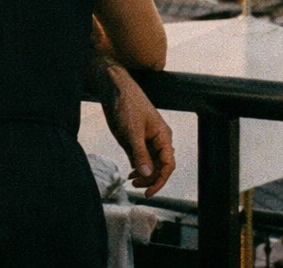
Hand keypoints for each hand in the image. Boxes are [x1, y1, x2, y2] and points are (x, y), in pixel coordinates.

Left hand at [101, 63, 174, 196]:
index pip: (168, 164)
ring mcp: (147, 140)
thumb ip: (140, 153)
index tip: (149, 192)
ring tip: (132, 181)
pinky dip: (138, 168)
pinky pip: (142, 159)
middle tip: (136, 186)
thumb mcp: (132, 131)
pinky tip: (131, 173)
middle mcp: (158, 140)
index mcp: (163, 136)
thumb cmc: (127, 104)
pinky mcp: (137, 140)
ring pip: (151, 164)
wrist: (114, 90)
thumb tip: (147, 174)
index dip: (161, 180)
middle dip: (151, 179)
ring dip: (144, 175)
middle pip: (161, 167)